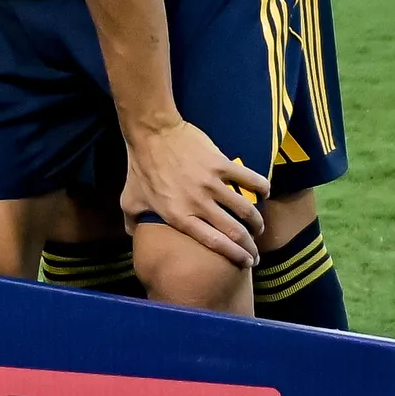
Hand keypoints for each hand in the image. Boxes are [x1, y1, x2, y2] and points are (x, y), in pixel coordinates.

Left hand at [119, 120, 266, 268]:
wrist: (152, 133)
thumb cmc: (140, 167)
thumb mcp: (129, 200)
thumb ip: (132, 222)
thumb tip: (133, 236)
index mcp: (178, 216)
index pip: (214, 243)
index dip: (235, 255)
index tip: (246, 262)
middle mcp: (198, 203)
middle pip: (234, 231)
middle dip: (250, 245)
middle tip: (256, 252)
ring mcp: (211, 183)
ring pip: (245, 208)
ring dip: (257, 221)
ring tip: (259, 226)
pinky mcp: (220, 163)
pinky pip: (248, 178)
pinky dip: (261, 187)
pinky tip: (265, 193)